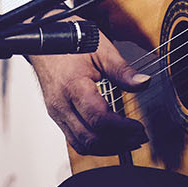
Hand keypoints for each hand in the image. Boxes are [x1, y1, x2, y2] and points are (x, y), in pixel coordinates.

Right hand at [27, 21, 149, 155]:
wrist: (44, 38)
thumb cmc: (71, 40)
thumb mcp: (101, 49)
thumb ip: (122, 70)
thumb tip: (143, 83)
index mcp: (73, 86)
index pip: (98, 119)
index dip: (122, 128)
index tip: (138, 127)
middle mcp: (61, 104)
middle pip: (90, 139)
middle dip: (118, 142)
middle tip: (138, 137)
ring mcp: (56, 112)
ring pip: (81, 144)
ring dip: (107, 147)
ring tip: (128, 141)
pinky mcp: (57, 115)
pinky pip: (74, 139)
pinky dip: (94, 143)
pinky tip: (110, 137)